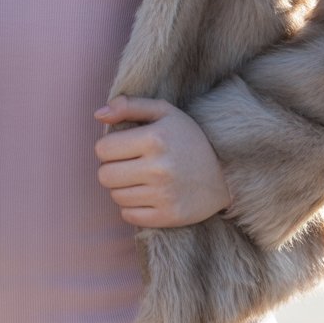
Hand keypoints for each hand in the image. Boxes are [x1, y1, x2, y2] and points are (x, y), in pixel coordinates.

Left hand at [93, 96, 231, 227]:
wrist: (225, 173)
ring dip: (123, 187)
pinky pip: (128, 215)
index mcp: (155, 138)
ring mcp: (164, 195)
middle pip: (104, 176)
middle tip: (129, 164)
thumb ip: (128, 106)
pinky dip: (132, 206)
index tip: (122, 147)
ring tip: (141, 178)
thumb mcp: (163, 112)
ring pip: (115, 196)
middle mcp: (159, 168)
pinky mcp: (169, 216)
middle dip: (112, 168)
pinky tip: (147, 195)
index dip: (108, 147)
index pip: (103, 149)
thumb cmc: (187, 138)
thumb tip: (98, 115)